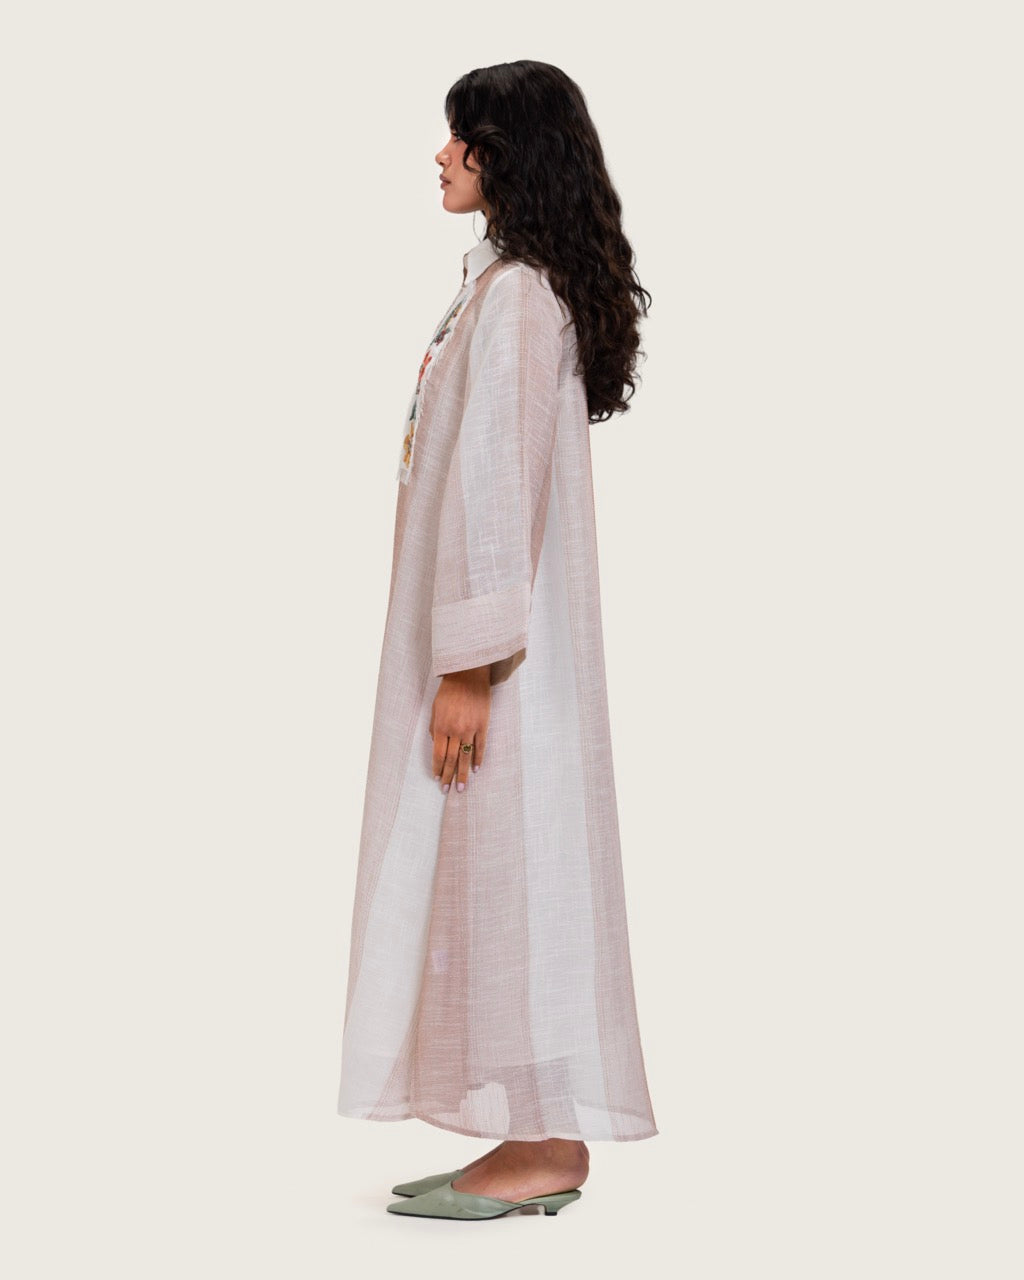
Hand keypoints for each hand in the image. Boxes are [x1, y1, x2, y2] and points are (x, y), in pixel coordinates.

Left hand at [429, 665, 490, 791]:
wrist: (468, 676)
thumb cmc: (449, 691)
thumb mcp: (435, 708)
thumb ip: (434, 728)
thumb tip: (436, 744)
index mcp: (441, 726)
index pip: (439, 754)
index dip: (438, 768)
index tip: (437, 779)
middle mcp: (455, 730)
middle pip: (452, 759)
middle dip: (449, 776)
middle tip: (448, 790)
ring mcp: (470, 729)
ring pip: (466, 756)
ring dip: (463, 774)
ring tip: (462, 787)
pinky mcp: (482, 725)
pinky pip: (480, 746)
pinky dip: (478, 759)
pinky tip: (475, 769)